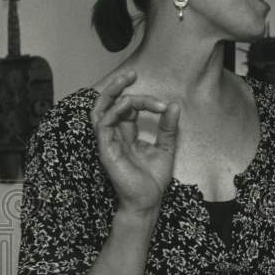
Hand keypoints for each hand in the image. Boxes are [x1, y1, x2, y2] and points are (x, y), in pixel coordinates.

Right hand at [91, 69, 179, 215]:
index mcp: (126, 134)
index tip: (164, 104)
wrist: (148, 201)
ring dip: (113, 93)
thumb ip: (168, 127)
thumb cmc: (153, 179)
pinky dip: (114, 111)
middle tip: (132, 74)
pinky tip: (128, 104)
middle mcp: (114, 135)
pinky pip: (103, 125)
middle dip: (117, 86)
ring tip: (127, 80)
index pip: (128, 108)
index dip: (144, 100)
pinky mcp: (106, 150)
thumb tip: (174, 105)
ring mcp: (108, 142)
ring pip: (100, 110)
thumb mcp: (166, 148)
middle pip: (108, 104)